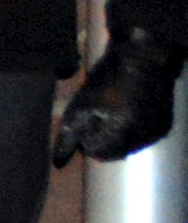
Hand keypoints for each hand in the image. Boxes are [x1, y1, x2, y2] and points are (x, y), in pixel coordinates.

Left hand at [55, 24, 185, 166]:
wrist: (143, 60)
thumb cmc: (108, 80)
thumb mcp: (80, 106)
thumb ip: (68, 136)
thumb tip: (59, 162)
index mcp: (121, 131)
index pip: (98, 153)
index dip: (87, 139)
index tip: (86, 121)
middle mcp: (143, 136)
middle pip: (114, 152)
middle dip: (103, 138)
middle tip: (100, 115)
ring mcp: (156, 132)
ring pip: (129, 147)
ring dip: (118, 136)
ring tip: (115, 111)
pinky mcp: (164, 127)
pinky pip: (142, 139)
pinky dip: (133, 131)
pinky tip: (129, 112)